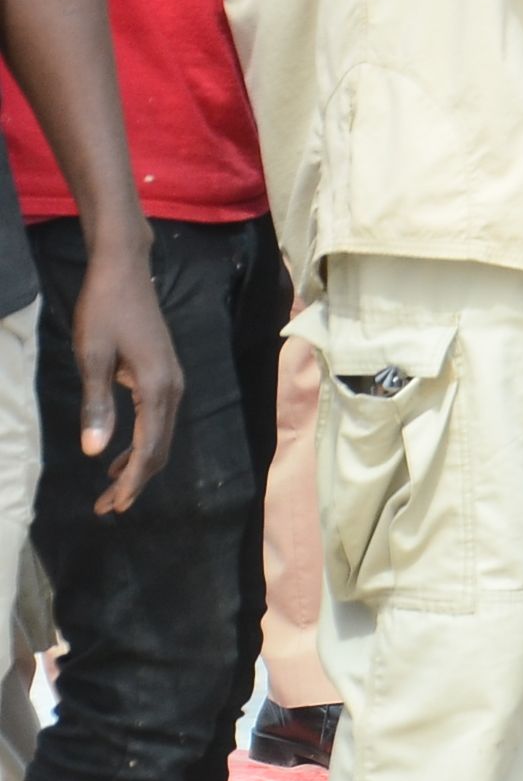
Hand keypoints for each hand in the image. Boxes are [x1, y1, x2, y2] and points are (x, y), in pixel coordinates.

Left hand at [69, 233, 179, 512]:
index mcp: (157, 388)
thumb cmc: (103, 311)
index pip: (149, 448)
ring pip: (161, 437)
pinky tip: (119, 452)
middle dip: (136, 482)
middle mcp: (173, 389)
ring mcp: (172, 381)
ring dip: (139, 465)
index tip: (112, 507)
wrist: (124, 272)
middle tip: (107, 508)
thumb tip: (95, 453)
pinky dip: (142, 444)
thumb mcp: (91, 358)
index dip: (131, 482)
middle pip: (161, 449)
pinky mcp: (164, 375)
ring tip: (111, 489)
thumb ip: (96, 406)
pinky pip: (158, 421)